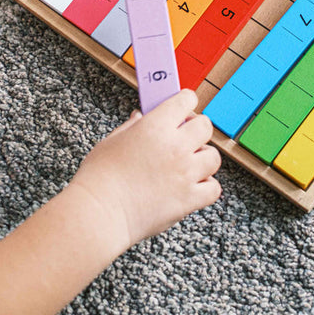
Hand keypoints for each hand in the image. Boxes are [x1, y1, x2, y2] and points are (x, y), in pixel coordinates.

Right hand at [69, 89, 220, 250]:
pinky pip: (213, 188)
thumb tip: (140, 117)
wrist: (100, 213)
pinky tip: (192, 185)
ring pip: (213, 156)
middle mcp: (175, 147)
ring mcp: (185, 174)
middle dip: (197, 127)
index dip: (185, 100)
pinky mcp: (188, 199)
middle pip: (205, 126)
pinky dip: (206, 186)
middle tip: (185, 134)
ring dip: (203, 157)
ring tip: (188, 162)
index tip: (183, 105)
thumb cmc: (100, 178)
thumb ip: (131, 127)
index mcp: (155, 127)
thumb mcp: (112, 141)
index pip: (185, 100)